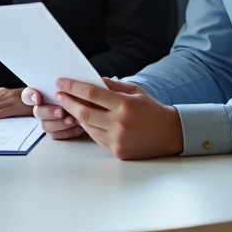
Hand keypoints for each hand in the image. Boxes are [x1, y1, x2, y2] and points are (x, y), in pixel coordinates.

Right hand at [22, 87, 84, 139]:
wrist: (89, 106)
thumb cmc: (80, 94)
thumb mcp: (75, 86)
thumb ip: (66, 86)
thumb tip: (64, 84)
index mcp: (41, 94)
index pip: (28, 95)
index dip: (31, 96)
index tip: (38, 97)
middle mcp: (42, 108)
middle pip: (37, 112)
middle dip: (48, 112)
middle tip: (60, 112)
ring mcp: (48, 121)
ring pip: (45, 126)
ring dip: (58, 124)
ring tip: (72, 120)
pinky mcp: (56, 131)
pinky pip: (55, 135)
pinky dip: (67, 132)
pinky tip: (79, 128)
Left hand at [55, 78, 183, 159]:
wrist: (171, 134)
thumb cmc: (152, 109)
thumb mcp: (135, 91)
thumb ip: (112, 86)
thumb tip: (90, 80)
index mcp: (125, 105)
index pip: (92, 94)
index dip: (74, 87)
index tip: (61, 82)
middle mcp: (120, 123)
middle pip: (84, 112)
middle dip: (68, 102)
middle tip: (59, 95)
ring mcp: (118, 140)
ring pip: (88, 127)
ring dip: (76, 116)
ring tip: (70, 106)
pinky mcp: (118, 152)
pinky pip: (96, 138)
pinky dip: (89, 128)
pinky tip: (85, 120)